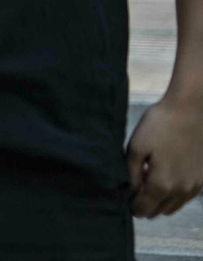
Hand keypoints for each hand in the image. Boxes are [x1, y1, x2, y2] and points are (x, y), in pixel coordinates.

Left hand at [128, 94, 202, 217]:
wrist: (190, 110)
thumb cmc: (159, 125)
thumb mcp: (136, 147)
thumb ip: (132, 174)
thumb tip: (130, 192)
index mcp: (162, 184)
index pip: (144, 208)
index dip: (132, 207)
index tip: (125, 200)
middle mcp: (182, 190)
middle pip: (159, 211)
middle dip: (145, 205)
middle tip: (135, 192)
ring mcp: (196, 186)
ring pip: (174, 206)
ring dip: (161, 202)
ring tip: (149, 185)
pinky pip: (187, 197)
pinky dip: (175, 195)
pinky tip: (167, 180)